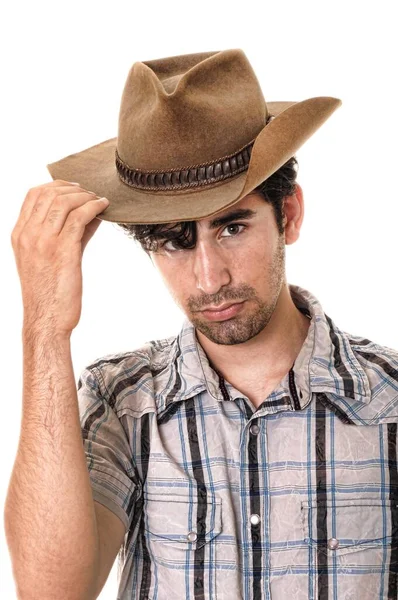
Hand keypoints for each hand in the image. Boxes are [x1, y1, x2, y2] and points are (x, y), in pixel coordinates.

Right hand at [11, 180, 109, 336]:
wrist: (47, 319)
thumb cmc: (51, 292)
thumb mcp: (51, 258)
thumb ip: (68, 234)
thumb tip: (91, 214)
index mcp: (19, 234)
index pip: (33, 195)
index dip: (56, 185)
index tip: (74, 188)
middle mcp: (28, 234)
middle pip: (49, 193)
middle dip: (74, 189)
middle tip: (91, 193)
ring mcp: (43, 241)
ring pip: (64, 202)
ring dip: (85, 196)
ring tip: (99, 200)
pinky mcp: (63, 250)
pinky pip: (79, 217)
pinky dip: (94, 207)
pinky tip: (104, 207)